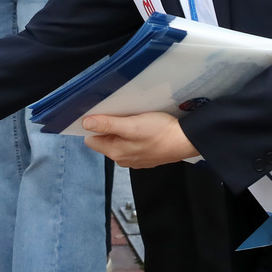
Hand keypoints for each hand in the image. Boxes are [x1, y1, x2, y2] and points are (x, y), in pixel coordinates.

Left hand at [82, 112, 198, 169]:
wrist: (185, 141)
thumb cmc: (158, 132)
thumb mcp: (131, 125)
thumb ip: (108, 125)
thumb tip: (85, 124)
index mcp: (115, 152)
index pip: (92, 140)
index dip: (93, 126)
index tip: (99, 113)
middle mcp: (122, 158)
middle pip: (105, 140)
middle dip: (108, 126)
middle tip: (118, 112)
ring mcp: (135, 159)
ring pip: (119, 141)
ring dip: (121, 129)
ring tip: (130, 117)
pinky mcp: (146, 155)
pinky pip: (131, 143)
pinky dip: (132, 134)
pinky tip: (141, 126)